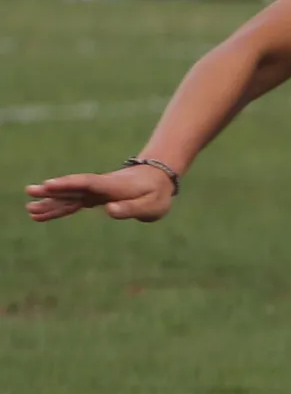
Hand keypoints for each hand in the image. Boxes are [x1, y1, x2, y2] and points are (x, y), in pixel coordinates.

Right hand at [26, 165, 175, 223]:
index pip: (89, 183)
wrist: (159, 179)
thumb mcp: (151, 205)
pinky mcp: (94, 197)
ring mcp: (96, 191)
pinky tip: (41, 213)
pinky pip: (74, 203)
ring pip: (70, 196)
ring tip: (29, 209)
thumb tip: (109, 210)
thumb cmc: (156, 194)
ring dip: (51, 202)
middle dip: (53, 191)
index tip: (50, 184)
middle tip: (31, 191)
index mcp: (114, 186)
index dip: (69, 183)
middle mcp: (101, 186)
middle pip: (74, 188)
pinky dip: (58, 207)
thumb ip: (131, 208)